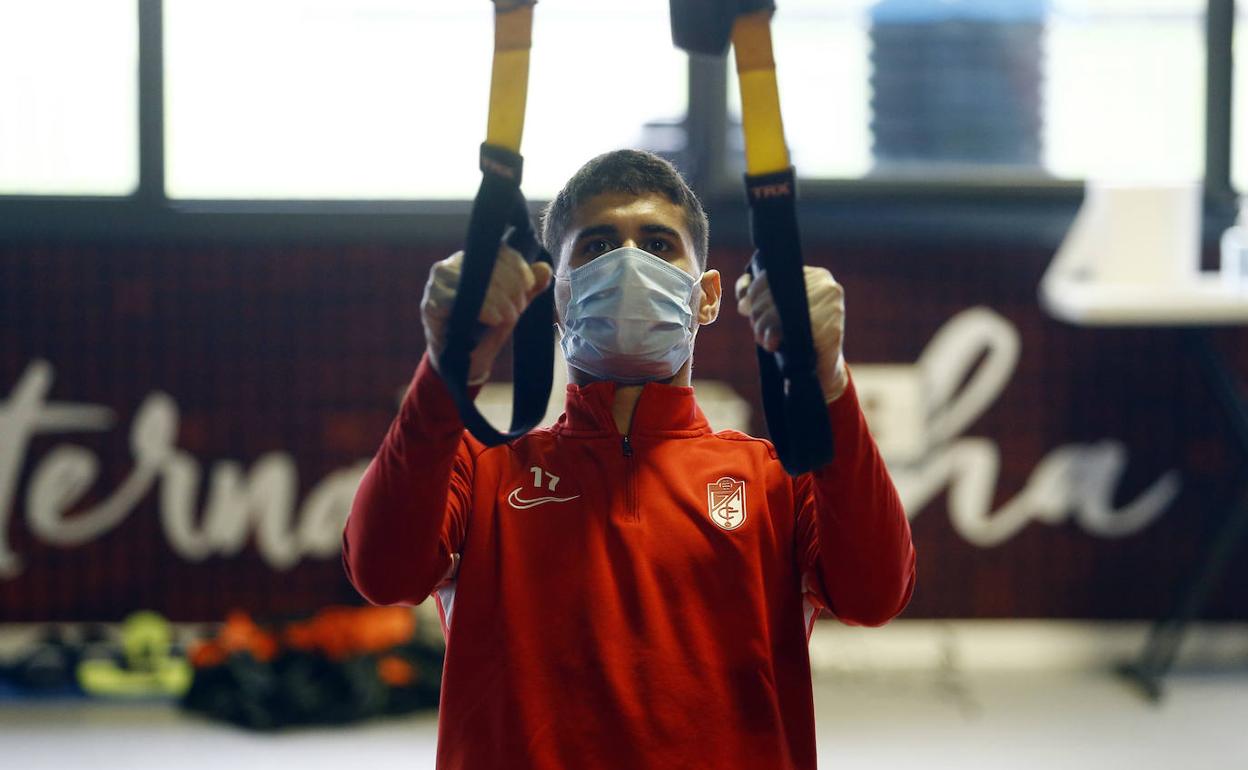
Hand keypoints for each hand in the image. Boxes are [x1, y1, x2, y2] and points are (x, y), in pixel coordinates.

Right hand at [421, 246, 552, 385]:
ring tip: (508, 317)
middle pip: (488, 264)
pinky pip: (457, 298)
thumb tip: (545, 268)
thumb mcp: (512, 307)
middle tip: (518, 310)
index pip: (498, 250)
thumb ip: (529, 289)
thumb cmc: (485, 329)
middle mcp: (452, 265)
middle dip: (511, 287)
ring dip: (498, 300)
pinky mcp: (430, 302)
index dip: (518, 266)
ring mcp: (438, 283)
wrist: (463, 361)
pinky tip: (494, 319)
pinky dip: (481, 308)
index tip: (529, 285)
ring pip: (474, 280)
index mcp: (472, 260)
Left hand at [735, 265, 847, 402]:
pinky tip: (773, 344)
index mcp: (817, 277)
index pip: (778, 274)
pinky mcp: (833, 331)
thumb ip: (759, 299)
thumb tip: (742, 303)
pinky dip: (777, 338)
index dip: (754, 290)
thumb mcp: (778, 313)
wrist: (824, 367)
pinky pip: (794, 331)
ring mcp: (834, 309)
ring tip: (764, 339)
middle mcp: (828, 287)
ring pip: (783, 312)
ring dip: (764, 327)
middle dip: (758, 313)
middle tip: (756, 329)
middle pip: (778, 293)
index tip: (745, 307)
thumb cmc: (798, 336)